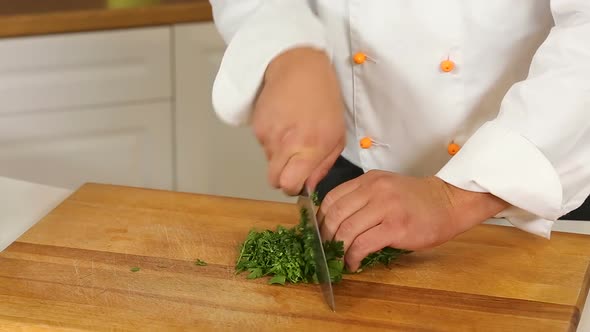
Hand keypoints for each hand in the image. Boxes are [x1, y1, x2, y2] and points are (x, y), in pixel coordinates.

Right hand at [252, 47, 345, 194]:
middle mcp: (287, 143)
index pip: (290, 185)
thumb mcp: (336, 134)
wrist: (298, 68)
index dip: (294, 187)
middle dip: (283, 178)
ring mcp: (269, 135)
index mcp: (311, 146)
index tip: (299, 181)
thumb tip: (310, 186)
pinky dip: (273, 139)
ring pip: (269, 161)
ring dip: (280, 155)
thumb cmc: (323, 99)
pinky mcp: (257, 126)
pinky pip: (263, 145)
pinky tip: (284, 122)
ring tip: (292, 132)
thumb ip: (324, 165)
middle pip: (274, 180)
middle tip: (293, 165)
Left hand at [318, 170, 508, 270]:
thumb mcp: (386, 189)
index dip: (320, 219)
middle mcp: (373, 190)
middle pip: (334, 215)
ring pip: (346, 230)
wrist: (450, 202)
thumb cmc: (418, 201)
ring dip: (338, 249)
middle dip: (326, 237)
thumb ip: (363, 199)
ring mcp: (384, 207)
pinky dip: (353, 257)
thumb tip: (336, 224)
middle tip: (327, 250)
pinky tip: (354, 263)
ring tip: (340, 259)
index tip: (320, 234)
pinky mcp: (395, 227)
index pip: (331, 198)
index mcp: (368, 180)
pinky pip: (362, 244)